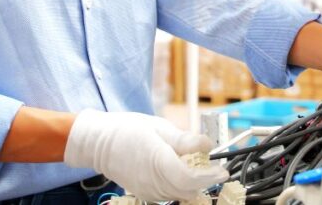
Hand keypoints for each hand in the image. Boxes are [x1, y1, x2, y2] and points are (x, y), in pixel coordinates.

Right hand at [63, 110, 227, 201]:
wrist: (98, 142)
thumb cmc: (127, 130)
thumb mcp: (159, 127)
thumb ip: (185, 139)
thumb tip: (207, 145)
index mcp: (157, 161)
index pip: (190, 178)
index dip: (210, 177)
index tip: (222, 170)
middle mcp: (152, 180)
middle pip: (188, 190)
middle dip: (204, 180)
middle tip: (213, 166)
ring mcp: (147, 190)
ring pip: (179, 195)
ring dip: (192, 184)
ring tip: (195, 165)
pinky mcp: (144, 193)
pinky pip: (168, 195)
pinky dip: (179, 186)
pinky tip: (179, 170)